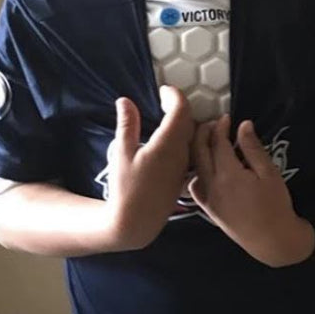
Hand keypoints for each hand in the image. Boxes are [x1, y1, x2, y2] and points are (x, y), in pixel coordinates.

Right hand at [104, 85, 193, 250]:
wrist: (135, 223)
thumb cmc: (125, 188)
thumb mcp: (121, 153)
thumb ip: (127, 124)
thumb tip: (125, 100)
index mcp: (167, 144)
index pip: (181, 110)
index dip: (174, 95)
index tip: (163, 90)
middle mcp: (182, 153)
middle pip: (190, 121)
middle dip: (179, 106)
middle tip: (165, 99)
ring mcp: (185, 166)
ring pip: (192, 136)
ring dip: (183, 122)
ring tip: (168, 115)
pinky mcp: (183, 176)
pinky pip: (190, 149)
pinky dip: (184, 137)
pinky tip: (171, 139)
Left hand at [188, 115, 314, 267]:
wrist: (274, 241)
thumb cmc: (276, 205)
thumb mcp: (269, 173)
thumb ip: (253, 148)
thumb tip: (243, 124)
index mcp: (228, 174)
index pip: (217, 143)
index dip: (220, 127)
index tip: (226, 117)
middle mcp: (212, 185)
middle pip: (199, 152)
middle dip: (204, 133)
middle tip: (214, 123)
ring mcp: (208, 199)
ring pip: (195, 168)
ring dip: (199, 151)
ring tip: (210, 141)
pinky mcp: (209, 210)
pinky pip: (196, 186)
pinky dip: (198, 172)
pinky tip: (208, 168)